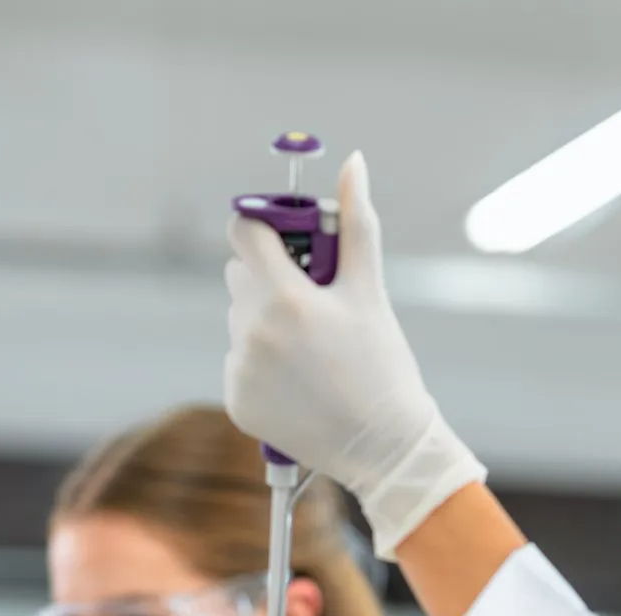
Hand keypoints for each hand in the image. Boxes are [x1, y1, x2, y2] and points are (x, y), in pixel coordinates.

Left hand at [224, 151, 485, 559]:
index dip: (264, 229)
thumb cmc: (383, 365)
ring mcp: (240, 369)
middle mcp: (252, 332)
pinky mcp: (236, 401)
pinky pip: (238, 362)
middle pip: (240, 275)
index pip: (244, 232)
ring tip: (311, 351)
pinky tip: (298, 382)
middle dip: (270, 278)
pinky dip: (261, 366)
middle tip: (313, 304)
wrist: (384, 446)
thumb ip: (355, 224)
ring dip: (265, 322)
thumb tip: (353, 163)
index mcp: (284, 297)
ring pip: (238, 320)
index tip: (287, 243)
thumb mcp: (370, 291)